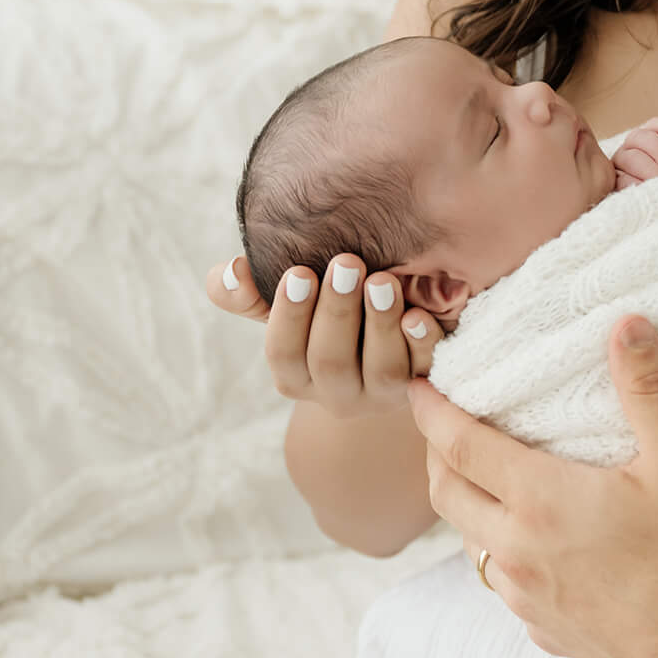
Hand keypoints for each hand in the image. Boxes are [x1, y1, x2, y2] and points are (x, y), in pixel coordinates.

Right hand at [203, 253, 445, 417]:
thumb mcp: (290, 305)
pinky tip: (419, 314)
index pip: (284, 355)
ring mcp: (382, 394)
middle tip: (347, 263)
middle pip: (331, 362)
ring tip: (382, 281)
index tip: (299, 270)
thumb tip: (232, 272)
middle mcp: (337, 393)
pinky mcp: (423, 383)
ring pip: (380, 370)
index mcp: (296, 376)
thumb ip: (252, 293)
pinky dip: (422, 342)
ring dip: (380, 323)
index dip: (289, 316)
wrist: (386, 341)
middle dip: (337, 312)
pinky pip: (426, 369)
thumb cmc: (325, 314)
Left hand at [406, 315, 657, 657]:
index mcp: (539, 500)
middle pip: (447, 495)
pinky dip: (503, 557)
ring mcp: (525, 599)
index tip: (417, 389)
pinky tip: (535, 550)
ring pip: (471, 544)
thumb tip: (626, 322)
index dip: (432, 413)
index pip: (459, 445)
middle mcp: (517, 551)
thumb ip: (647, 388)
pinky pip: (505, 587)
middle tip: (444, 429)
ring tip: (487, 484)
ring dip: (467, 508)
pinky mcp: (545, 631)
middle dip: (436, 456)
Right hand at [609, 115, 657, 186]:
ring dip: (645, 166)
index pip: (655, 126)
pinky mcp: (619, 189)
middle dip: (656, 146)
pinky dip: (630, 184)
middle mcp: (642, 155)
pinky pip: (617, 180)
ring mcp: (628, 171)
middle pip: (638, 135)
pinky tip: (644, 192)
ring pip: (626, 155)